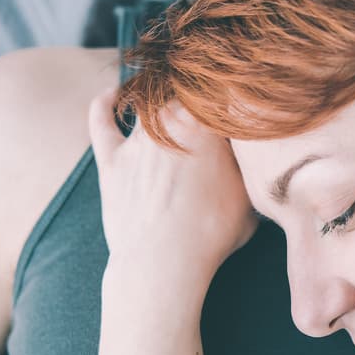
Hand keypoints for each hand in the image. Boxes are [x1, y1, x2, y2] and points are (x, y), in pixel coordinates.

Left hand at [88, 88, 257, 282]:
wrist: (164, 260)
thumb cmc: (213, 232)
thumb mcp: (249, 198)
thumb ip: (247, 169)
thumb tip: (253, 157)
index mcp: (209, 124)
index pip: (220, 97)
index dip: (229, 103)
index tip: (237, 111)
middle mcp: (171, 121)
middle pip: (184, 94)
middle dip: (196, 99)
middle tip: (207, 113)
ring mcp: (137, 140)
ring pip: (147, 102)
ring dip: (159, 100)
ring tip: (169, 103)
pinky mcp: (111, 159)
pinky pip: (101, 120)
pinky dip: (105, 103)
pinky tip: (111, 95)